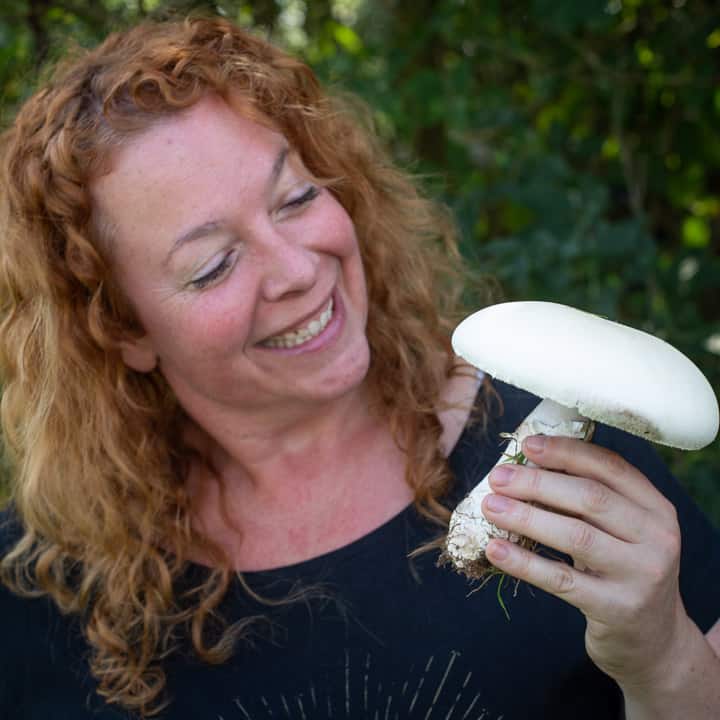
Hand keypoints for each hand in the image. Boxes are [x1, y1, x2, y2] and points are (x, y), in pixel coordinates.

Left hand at [481, 434, 691, 688]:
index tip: (527, 445)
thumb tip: (526, 466)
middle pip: (590, 498)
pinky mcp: (617, 608)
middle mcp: (657, 538)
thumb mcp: (620, 530)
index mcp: (656, 508)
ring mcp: (640, 575)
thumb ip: (588, 498)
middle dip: (537, 483)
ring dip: (526, 517)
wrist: (653, 640)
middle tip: (497, 478)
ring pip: (576, 536)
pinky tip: (495, 550)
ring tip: (490, 506)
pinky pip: (562, 580)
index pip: (610, 467)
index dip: (566, 452)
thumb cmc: (622, 569)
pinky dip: (524, 562)